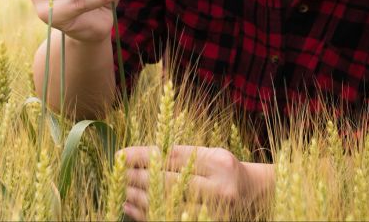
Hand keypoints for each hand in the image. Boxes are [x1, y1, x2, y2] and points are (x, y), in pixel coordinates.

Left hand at [118, 145, 262, 220]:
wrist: (252, 194)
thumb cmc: (224, 169)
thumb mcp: (209, 154)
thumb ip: (180, 155)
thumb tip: (139, 155)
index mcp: (219, 162)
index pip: (173, 157)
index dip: (144, 155)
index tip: (121, 154)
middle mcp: (219, 188)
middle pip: (169, 182)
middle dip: (138, 176)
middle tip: (116, 171)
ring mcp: (214, 212)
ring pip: (166, 205)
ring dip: (138, 197)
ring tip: (120, 188)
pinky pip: (167, 220)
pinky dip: (144, 214)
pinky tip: (129, 206)